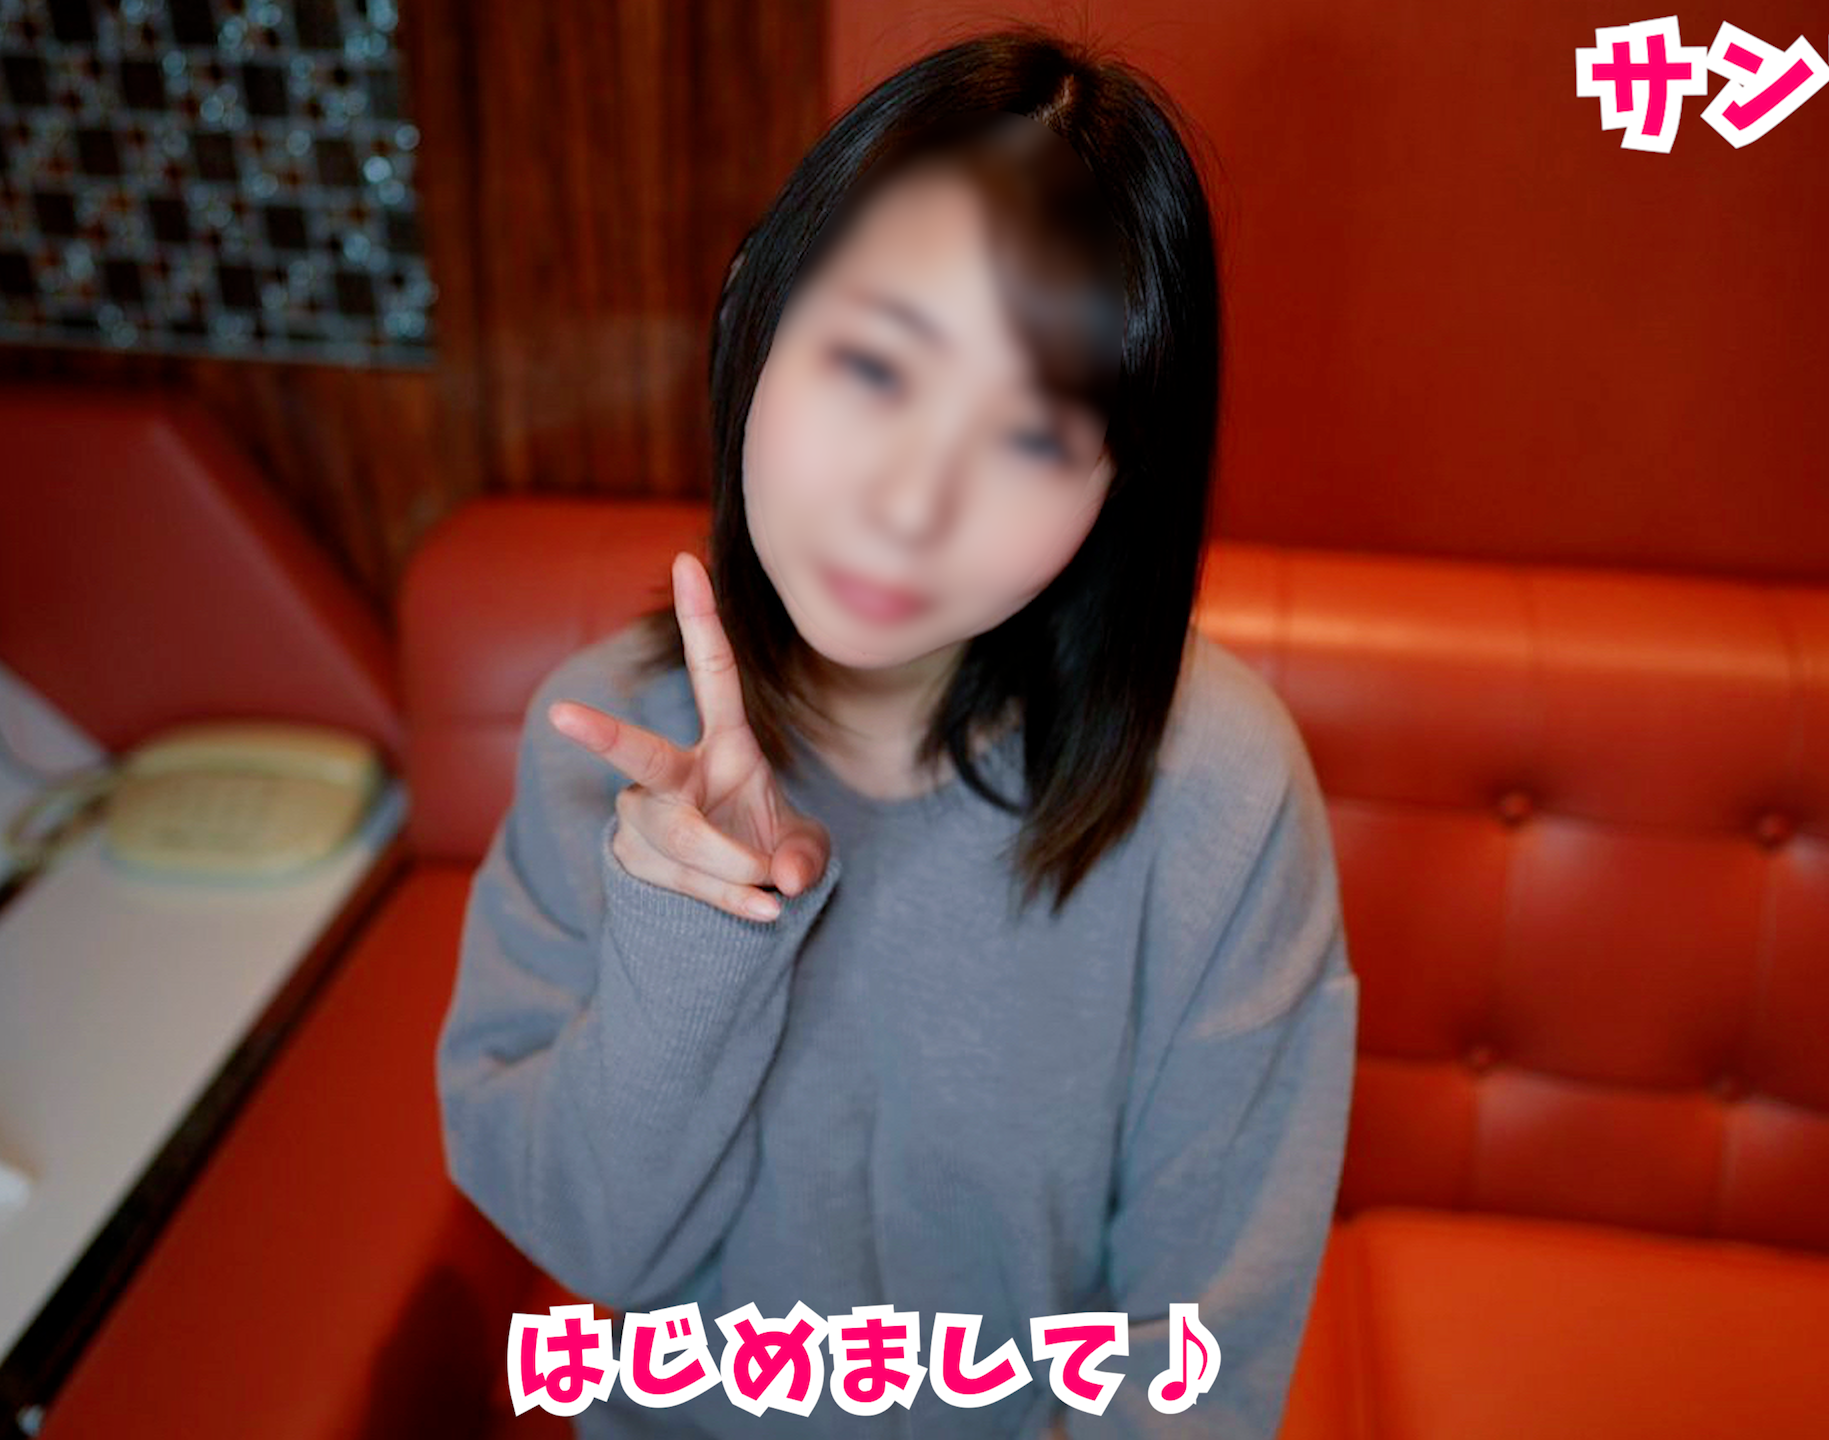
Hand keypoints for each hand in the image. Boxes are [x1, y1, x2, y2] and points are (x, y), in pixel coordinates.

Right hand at [547, 551, 831, 922]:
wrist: (737, 896)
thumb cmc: (773, 850)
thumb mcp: (806, 849)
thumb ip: (806, 857)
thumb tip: (785, 878)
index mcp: (725, 744)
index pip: (712, 675)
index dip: (699, 620)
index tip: (686, 560)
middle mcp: (676, 772)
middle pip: (642, 755)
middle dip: (605, 734)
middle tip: (564, 715)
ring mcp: (647, 815)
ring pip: (680, 837)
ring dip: (731, 865)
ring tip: (768, 887)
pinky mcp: (637, 859)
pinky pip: (687, 881)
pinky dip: (731, 899)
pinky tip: (763, 910)